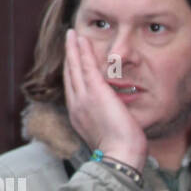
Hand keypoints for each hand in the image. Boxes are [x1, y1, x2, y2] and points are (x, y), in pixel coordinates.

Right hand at [62, 29, 147, 169]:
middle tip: (68, 41)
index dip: (73, 73)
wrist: (120, 157)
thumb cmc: (121, 152)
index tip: (73, 61)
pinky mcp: (95, 91)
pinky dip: (81, 50)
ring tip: (71, 33)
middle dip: (69, 57)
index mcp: (79, 117)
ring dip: (73, 48)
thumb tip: (117, 118)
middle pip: (70, 75)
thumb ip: (109, 122)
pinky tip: (80, 38)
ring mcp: (83, 98)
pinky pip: (85, 65)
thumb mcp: (111, 135)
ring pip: (74, 67)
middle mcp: (77, 105)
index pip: (74, 89)